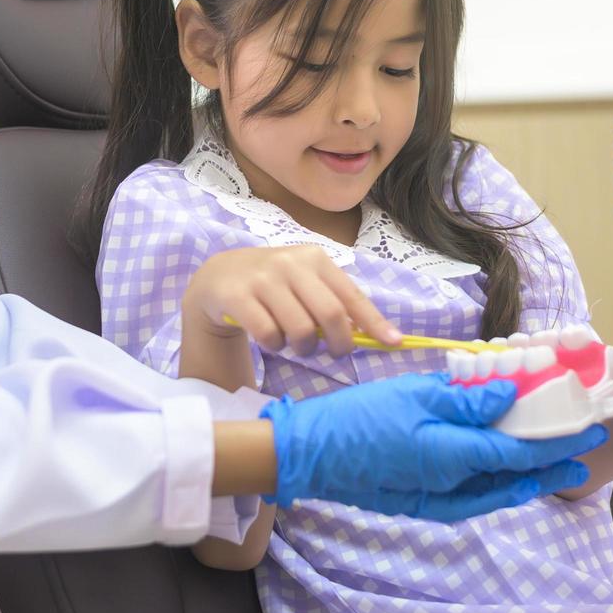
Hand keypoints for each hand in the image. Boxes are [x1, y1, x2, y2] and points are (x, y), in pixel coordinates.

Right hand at [184, 246, 400, 356]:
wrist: (218, 276)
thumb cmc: (273, 284)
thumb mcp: (305, 283)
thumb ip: (334, 302)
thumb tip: (377, 334)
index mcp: (314, 258)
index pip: (351, 295)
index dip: (374, 322)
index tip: (393, 342)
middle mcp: (290, 263)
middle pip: (330, 315)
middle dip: (339, 343)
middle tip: (334, 353)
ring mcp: (262, 278)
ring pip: (300, 330)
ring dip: (303, 348)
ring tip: (296, 344)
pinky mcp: (238, 295)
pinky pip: (269, 335)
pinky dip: (276, 346)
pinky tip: (271, 340)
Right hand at [260, 372, 607, 521]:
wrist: (308, 456)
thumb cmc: (357, 419)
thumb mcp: (413, 395)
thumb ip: (465, 399)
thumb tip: (509, 394)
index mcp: (452, 458)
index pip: (519, 453)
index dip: (557, 442)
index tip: (588, 428)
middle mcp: (451, 488)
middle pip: (515, 480)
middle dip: (553, 465)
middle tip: (584, 451)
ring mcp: (434, 500)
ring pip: (496, 494)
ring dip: (529, 480)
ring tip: (555, 468)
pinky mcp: (420, 502)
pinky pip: (472, 499)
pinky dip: (497, 487)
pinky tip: (503, 477)